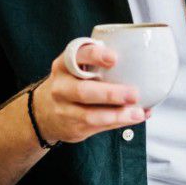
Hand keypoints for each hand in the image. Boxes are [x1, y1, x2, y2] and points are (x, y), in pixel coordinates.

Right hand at [30, 42, 146, 145]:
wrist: (43, 111)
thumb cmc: (71, 82)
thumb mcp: (75, 67)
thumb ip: (97, 62)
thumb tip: (142, 63)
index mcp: (64, 65)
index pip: (76, 56)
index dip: (95, 56)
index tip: (114, 58)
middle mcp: (61, 87)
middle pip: (83, 91)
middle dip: (111, 94)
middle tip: (134, 93)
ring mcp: (65, 110)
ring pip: (91, 115)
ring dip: (118, 115)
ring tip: (137, 113)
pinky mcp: (73, 128)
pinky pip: (98, 127)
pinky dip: (119, 123)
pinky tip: (134, 118)